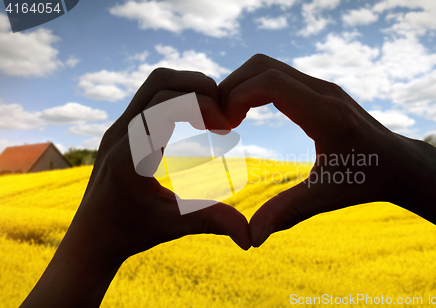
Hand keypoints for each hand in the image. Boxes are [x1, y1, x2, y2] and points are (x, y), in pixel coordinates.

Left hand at [21, 68, 249, 307]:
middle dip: (199, 87)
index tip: (225, 128)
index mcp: (130, 155)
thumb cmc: (130, 232)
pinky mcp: (123, 128)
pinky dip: (178, 97)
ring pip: (154, 83)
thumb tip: (249, 237)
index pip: (166, 104)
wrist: (91, 236)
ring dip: (188, 89)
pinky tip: (195, 120)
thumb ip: (210, 222)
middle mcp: (120, 133)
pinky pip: (151, 96)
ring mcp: (119, 127)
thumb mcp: (172, 227)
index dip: (202, 105)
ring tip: (212, 114)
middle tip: (224, 113)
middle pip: (160, 81)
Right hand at [219, 54, 435, 264]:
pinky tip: (247, 114)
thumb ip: (287, 212)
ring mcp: (321, 86)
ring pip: (268, 66)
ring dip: (241, 86)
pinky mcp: (319, 89)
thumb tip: (251, 237)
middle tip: (218, 121)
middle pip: (262, 65)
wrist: (399, 163)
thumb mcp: (326, 197)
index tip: (222, 126)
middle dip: (231, 87)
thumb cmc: (367, 180)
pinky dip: (254, 88)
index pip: (269, 82)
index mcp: (324, 113)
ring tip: (229, 119)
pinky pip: (277, 75)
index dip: (236, 97)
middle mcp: (322, 91)